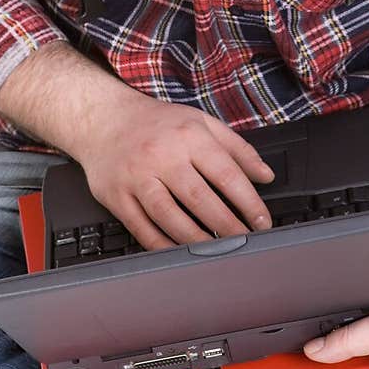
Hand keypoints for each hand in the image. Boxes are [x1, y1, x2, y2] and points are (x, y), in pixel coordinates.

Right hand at [74, 99, 274, 249]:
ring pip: (169, 217)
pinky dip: (162, 245)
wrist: (103, 117)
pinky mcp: (116, 196)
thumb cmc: (156, 122)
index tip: (262, 221)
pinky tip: (179, 252)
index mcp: (188, 136)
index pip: (226, 174)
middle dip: (227, 226)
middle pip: (199, 199)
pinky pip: (141, 228)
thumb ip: (236, 147)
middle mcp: (162, 156)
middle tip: (244, 241)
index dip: (249, 202)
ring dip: (196, 240)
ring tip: (216, 251)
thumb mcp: (200, 121)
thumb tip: (265, 174)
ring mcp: (137, 177)